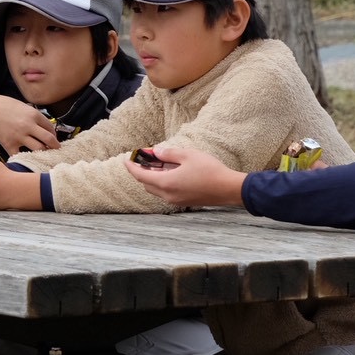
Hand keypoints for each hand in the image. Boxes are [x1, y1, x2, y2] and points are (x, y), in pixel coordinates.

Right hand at [0, 94, 59, 154]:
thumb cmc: (2, 105)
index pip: (51, 128)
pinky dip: (24, 159)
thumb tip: (43, 126)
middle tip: (56, 151)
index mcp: (33, 114)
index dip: (54, 136)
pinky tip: (26, 159)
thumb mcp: (21, 106)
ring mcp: (19, 136)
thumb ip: (33, 115)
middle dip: (55, 147)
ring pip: (38, 149)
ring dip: (42, 154)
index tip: (53, 140)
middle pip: (49, 140)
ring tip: (43, 156)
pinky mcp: (9, 144)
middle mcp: (28, 125)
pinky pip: (20, 155)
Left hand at [124, 145, 246, 206]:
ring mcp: (175, 200)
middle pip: (146, 184)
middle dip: (142, 171)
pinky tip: (170, 172)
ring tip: (158, 163)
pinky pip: (166, 192)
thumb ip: (169, 153)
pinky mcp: (183, 202)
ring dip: (153, 177)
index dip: (131, 167)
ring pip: (156, 189)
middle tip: (145, 158)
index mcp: (165, 183)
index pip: (140, 176)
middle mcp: (167, 195)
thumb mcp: (188, 155)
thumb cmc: (210, 170)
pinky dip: (163, 182)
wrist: (228, 189)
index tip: (126, 159)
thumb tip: (156, 152)